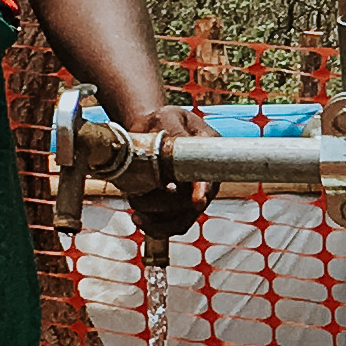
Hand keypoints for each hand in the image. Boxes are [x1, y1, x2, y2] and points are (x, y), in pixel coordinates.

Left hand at [127, 104, 210, 245]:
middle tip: (139, 192)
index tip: (198, 199)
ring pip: (178, 222)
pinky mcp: (175, 210)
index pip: (210, 179)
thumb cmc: (163, 121)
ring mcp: (190, 200)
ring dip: (154, 217)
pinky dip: (152, 227)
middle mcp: (205, 184)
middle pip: (189, 207)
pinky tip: (138, 217)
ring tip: (135, 200)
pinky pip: (168, 227)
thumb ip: (175, 131)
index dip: (204, 190)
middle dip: (162, 203)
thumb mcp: (170, 118)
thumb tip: (177, 143)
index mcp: (210, 159)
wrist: (151, 130)